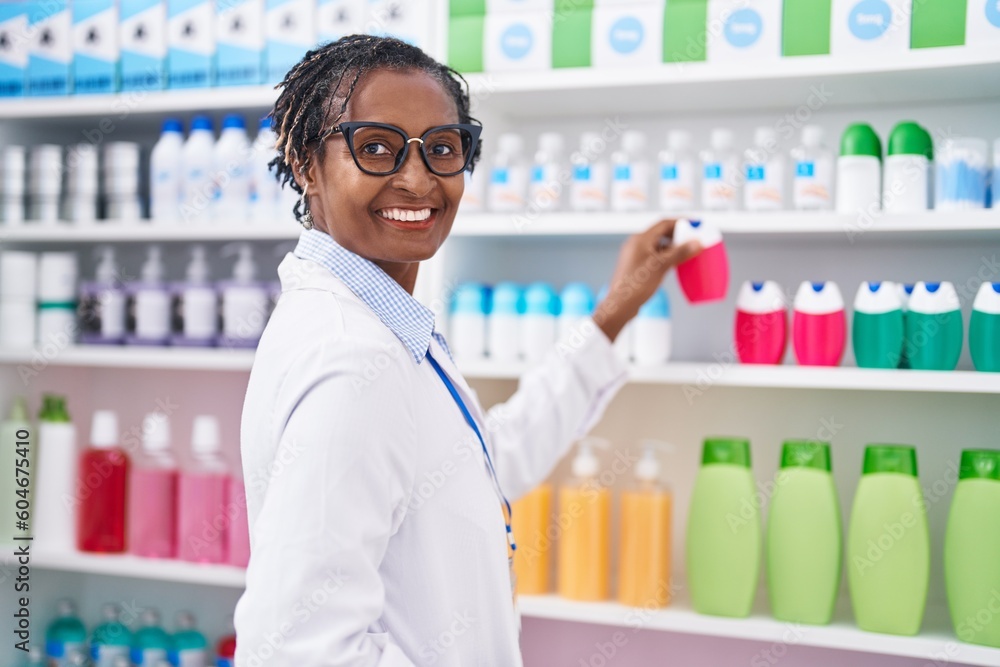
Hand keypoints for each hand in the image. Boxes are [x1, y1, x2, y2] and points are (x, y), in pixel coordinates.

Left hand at [593, 219, 702, 341]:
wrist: (620, 305)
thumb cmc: (636, 285)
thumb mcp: (660, 266)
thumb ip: (679, 253)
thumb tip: (697, 243)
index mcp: (640, 240)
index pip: (663, 224)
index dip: (681, 222)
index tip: (695, 224)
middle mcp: (636, 244)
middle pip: (661, 233)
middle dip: (678, 234)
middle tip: (694, 238)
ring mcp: (635, 255)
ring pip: (658, 245)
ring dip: (673, 246)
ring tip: (688, 250)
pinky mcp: (637, 266)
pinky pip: (655, 256)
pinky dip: (667, 256)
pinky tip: (676, 262)